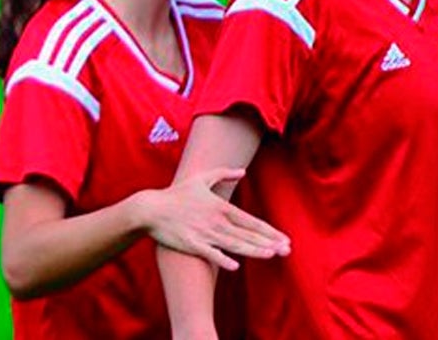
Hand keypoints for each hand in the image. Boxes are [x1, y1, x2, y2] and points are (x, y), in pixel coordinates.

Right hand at [139, 167, 289, 270]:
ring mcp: (203, 233)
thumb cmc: (176, 194)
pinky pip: (209, 253)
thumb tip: (242, 171)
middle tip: (287, 251)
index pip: (250, 221)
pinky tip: (235, 266)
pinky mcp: (191, 244)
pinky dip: (222, 259)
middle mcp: (215, 221)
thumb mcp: (200, 179)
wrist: (150, 208)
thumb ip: (223, 174)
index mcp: (220, 207)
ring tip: (271, 256)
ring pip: (234, 245)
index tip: (284, 239)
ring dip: (254, 251)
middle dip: (268, 243)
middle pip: (246, 235)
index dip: (269, 231)